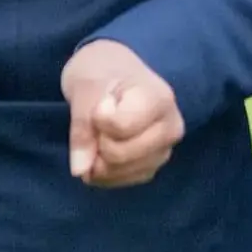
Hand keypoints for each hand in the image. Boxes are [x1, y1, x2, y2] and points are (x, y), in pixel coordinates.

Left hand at [62, 39, 184, 186]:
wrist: (113, 71)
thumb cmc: (101, 73)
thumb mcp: (84, 89)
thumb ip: (81, 128)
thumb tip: (80, 171)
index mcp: (159, 99)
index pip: (119, 127)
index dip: (96, 120)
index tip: (99, 102)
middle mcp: (171, 127)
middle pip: (121, 154)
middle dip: (96, 144)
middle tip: (94, 122)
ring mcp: (165, 148)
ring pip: (123, 171)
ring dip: (98, 161)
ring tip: (96, 134)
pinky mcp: (154, 163)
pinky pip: (125, 179)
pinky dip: (105, 173)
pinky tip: (98, 154)